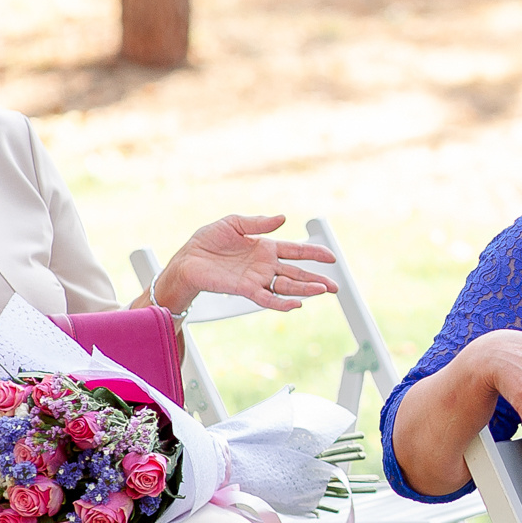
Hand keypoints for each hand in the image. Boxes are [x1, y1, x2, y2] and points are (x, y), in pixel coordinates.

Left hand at [149, 215, 339, 313]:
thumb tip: (283, 218)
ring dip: (305, 289)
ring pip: (287, 286)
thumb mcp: (233, 223)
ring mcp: (257, 279)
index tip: (331, 257)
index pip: (295, 251)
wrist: (187, 260)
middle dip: (317, 279)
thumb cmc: (206, 241)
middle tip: (335, 286)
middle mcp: (264, 265)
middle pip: (297, 272)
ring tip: (323, 291)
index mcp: (265, 248)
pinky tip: (296, 304)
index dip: (314, 254)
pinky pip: (268, 298)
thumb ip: (258, 223)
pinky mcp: (245, 289)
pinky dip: (282, 302)